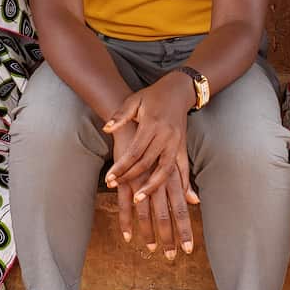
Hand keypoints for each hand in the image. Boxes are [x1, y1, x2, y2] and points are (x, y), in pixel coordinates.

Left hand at [103, 74, 198, 203]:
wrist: (178, 91)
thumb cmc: (152, 96)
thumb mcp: (134, 100)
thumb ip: (120, 115)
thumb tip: (106, 128)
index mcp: (152, 124)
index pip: (134, 152)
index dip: (121, 167)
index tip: (109, 179)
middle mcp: (165, 135)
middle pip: (147, 163)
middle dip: (130, 178)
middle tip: (115, 187)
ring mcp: (177, 142)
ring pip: (165, 170)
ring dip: (152, 187)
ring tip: (138, 199)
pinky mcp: (183, 147)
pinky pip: (183, 168)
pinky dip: (182, 184)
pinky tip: (178, 198)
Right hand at [111, 122, 194, 258]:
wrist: (136, 120)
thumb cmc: (156, 141)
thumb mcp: (174, 161)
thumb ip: (184, 182)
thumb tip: (196, 201)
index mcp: (172, 179)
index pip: (181, 209)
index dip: (185, 229)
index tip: (189, 248)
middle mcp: (159, 182)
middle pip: (167, 214)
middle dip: (170, 236)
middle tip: (172, 257)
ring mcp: (141, 182)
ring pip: (147, 213)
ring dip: (149, 233)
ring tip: (152, 249)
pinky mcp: (125, 179)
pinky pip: (125, 205)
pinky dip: (127, 221)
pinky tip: (128, 236)